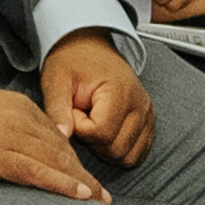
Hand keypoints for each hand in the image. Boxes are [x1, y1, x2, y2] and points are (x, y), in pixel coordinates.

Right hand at [0, 79, 99, 198]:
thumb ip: (9, 118)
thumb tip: (27, 135)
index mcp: (17, 105)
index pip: (54, 135)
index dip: (72, 158)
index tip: (84, 175)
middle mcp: (20, 118)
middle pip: (62, 150)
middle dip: (84, 173)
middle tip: (102, 195)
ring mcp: (11, 137)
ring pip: (56, 161)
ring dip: (82, 183)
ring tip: (100, 201)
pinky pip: (38, 173)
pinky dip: (63, 185)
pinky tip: (81, 196)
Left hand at [41, 28, 153, 168]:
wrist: (89, 47)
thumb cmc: (72, 61)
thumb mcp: (56, 79)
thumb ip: (57, 109)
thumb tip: (62, 137)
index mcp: (120, 91)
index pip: (101, 133)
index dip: (80, 128)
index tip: (72, 109)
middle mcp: (141, 105)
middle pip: (116, 149)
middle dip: (91, 140)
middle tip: (81, 115)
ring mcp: (148, 116)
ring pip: (128, 157)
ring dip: (104, 148)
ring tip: (92, 122)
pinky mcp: (149, 124)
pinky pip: (137, 154)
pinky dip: (118, 151)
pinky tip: (104, 132)